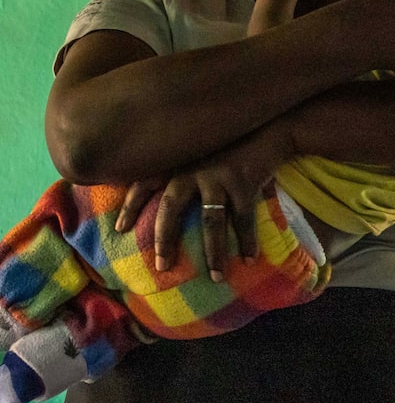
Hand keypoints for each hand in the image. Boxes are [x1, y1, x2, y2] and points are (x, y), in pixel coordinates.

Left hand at [116, 118, 294, 276]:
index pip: (145, 182)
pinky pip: (244, 219)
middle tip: (162, 267)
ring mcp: (218, 175)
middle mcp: (192, 168)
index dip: (130, 205)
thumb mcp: (199, 148)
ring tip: (215, 277)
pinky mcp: (244, 181)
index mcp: (178, 161)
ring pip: (211, 221)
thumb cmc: (230, 141)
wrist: (267, 124)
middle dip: (165, 239)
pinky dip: (247, 241)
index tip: (119, 229)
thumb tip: (165, 193)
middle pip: (171, 208)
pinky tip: (249, 259)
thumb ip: (182, 165)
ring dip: (214, 252)